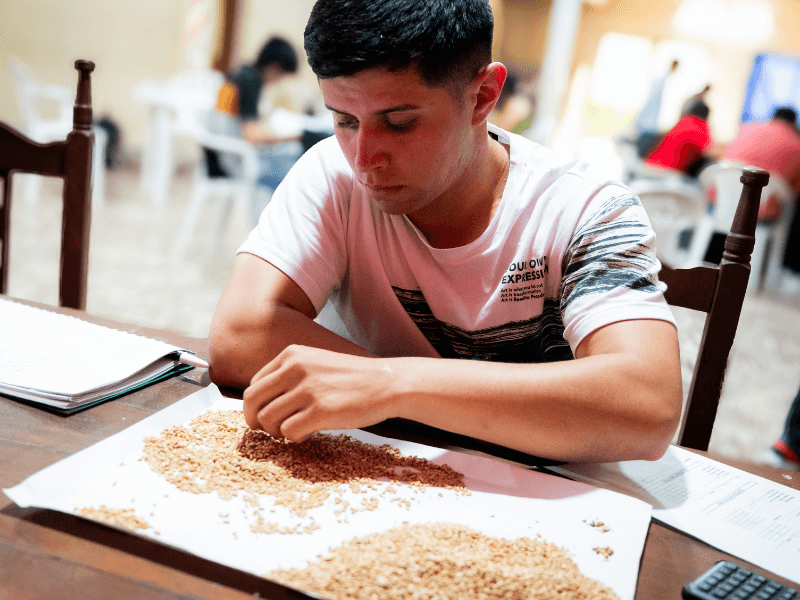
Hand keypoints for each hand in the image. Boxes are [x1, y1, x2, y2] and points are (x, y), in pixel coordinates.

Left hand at [242, 345, 400, 440]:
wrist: (388, 382)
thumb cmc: (353, 378)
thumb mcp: (316, 363)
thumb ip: (290, 376)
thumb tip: (261, 403)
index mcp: (292, 354)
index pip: (255, 384)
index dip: (256, 405)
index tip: (266, 416)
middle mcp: (295, 368)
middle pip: (252, 401)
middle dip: (255, 421)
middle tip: (268, 430)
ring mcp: (308, 389)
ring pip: (267, 419)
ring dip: (277, 432)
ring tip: (295, 430)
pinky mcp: (320, 411)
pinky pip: (288, 432)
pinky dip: (294, 438)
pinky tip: (309, 434)